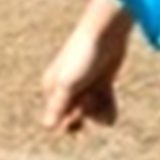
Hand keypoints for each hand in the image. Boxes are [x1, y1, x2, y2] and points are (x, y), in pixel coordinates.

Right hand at [40, 16, 129, 135]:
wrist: (106, 32)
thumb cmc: (82, 55)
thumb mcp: (67, 83)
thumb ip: (58, 105)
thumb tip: (48, 126)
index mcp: (52, 90)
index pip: (58, 121)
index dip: (70, 122)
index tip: (78, 111)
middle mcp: (67, 92)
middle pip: (77, 121)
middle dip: (86, 114)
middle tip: (91, 97)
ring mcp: (85, 89)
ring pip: (93, 116)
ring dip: (100, 108)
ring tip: (105, 91)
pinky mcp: (102, 86)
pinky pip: (105, 108)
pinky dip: (109, 105)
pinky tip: (111, 92)